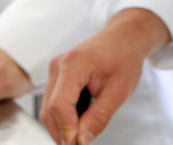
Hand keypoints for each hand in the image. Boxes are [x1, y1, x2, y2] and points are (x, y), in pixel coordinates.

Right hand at [41, 9, 170, 144]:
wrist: (123, 38)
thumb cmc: (124, 58)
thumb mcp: (119, 91)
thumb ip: (99, 117)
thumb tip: (82, 141)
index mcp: (73, 64)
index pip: (59, 105)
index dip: (67, 130)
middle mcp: (58, 65)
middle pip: (49, 110)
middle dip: (62, 133)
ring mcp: (56, 69)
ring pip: (48, 109)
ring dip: (63, 127)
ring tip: (83, 135)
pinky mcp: (58, 75)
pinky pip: (54, 102)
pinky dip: (64, 117)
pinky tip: (80, 122)